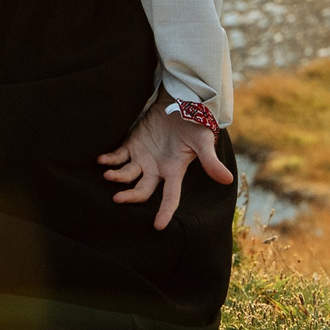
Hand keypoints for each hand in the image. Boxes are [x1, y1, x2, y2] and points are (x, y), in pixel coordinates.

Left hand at [99, 103, 234, 229]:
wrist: (181, 102)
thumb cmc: (194, 123)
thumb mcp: (203, 142)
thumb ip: (210, 161)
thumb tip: (228, 180)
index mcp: (174, 171)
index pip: (171, 196)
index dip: (165, 211)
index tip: (158, 226)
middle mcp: (157, 169)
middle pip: (142, 190)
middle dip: (131, 196)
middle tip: (118, 199)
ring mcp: (143, 157)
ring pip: (128, 175)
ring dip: (117, 177)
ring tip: (108, 175)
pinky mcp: (133, 144)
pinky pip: (118, 156)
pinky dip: (110, 159)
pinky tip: (101, 160)